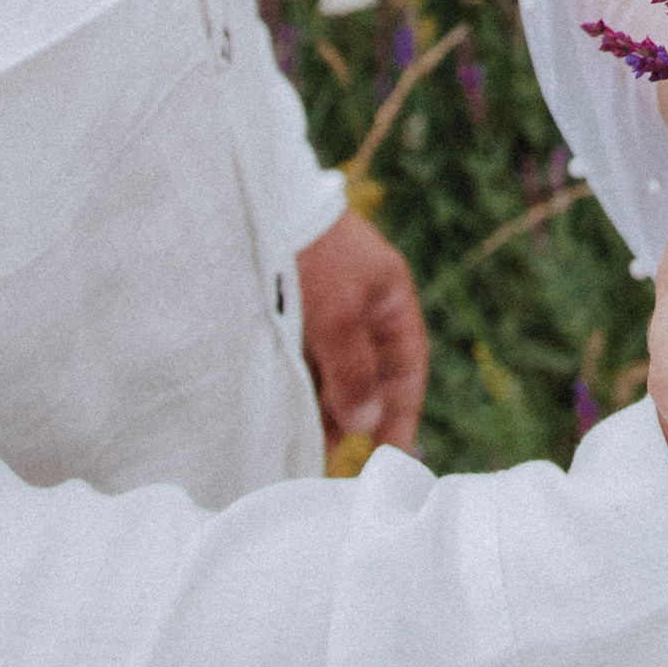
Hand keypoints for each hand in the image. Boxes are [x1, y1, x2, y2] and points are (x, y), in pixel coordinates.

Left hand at [296, 209, 428, 453]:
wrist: (260, 203)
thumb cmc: (311, 256)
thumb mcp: (337, 317)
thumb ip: (354, 374)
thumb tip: (366, 425)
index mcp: (390, 298)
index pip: (408, 368)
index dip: (403, 415)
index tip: (391, 459)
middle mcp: (363, 304)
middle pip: (368, 374)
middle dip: (355, 419)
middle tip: (338, 463)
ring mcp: (328, 306)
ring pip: (334, 370)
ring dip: (324, 407)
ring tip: (303, 447)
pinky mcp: (293, 308)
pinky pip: (305, 359)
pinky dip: (301, 387)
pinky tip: (284, 412)